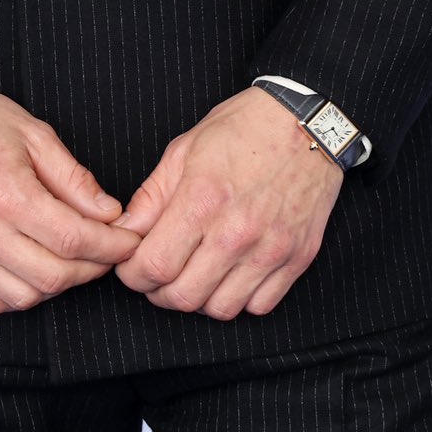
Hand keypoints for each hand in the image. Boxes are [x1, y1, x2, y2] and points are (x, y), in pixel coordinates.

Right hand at [0, 89, 142, 316]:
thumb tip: (110, 214)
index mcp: (5, 192)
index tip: (128, 241)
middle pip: (52, 276)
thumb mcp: (33, 134)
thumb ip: (74, 179)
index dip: (110, 246)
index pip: (72, 238)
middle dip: (91, 269)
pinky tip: (30, 272)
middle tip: (106, 252)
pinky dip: (17, 296)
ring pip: (22, 297)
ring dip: (56, 285)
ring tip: (71, 260)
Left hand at [111, 86, 344, 318]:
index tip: (133, 265)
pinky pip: (259, 306)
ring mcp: (271, 248)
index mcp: (202, 198)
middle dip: (159, 291)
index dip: (133, 274)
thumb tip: (125, 232)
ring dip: (199, 298)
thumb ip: (151, 197)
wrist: (306, 122)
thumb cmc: (244, 128)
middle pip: (183, 297)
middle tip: (158, 273)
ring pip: (220, 309)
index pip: (154, 266)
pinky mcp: (298, 258)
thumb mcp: (184, 150)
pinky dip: (239, 299)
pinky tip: (231, 274)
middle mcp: (237, 231)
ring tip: (195, 273)